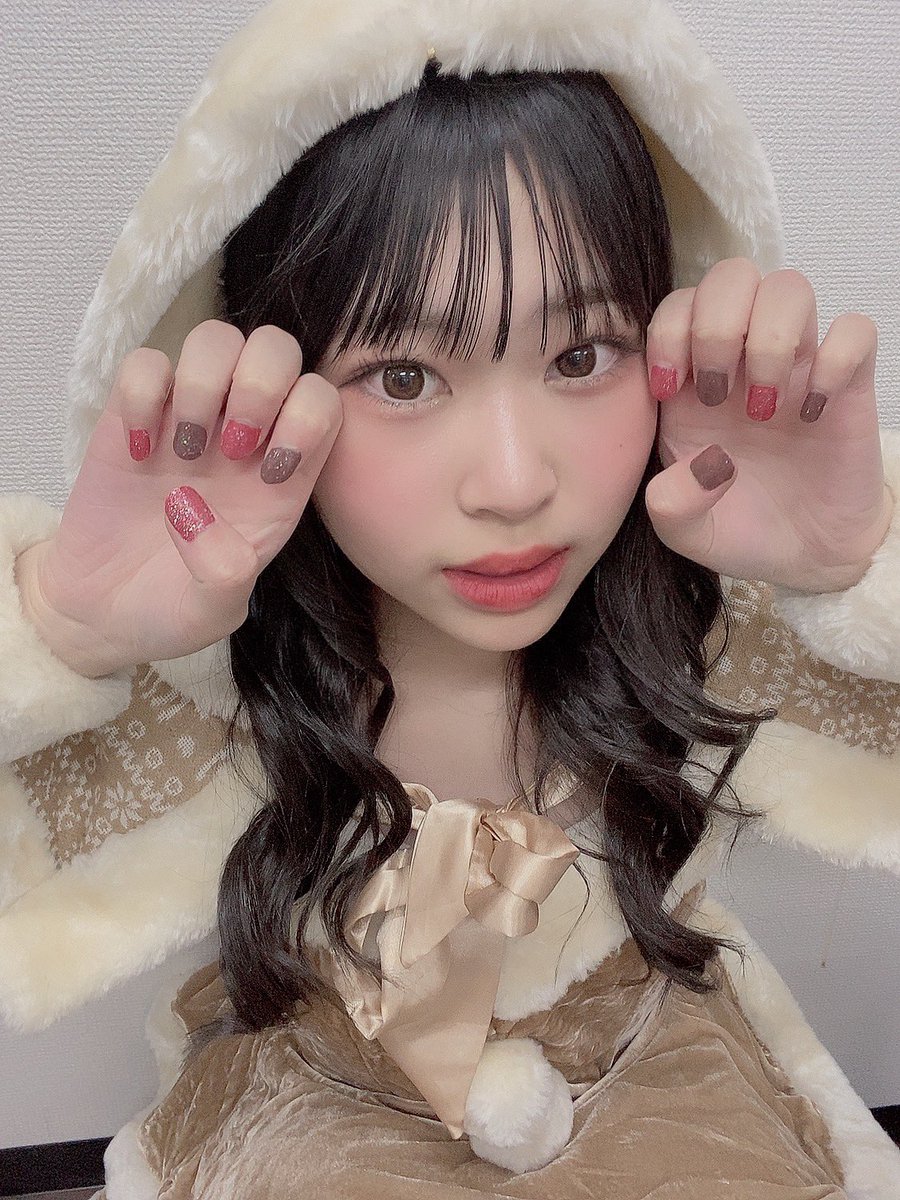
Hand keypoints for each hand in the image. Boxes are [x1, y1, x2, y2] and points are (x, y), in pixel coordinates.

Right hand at [25, 320, 341, 674]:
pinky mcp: (132, 415)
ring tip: (182, 449)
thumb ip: (224, 575)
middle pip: (278, 348)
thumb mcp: (212, 611)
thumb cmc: (172, 608)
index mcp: (284, 476)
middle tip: (230, 447)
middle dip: (260, 384)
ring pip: (215, 339)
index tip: (271, 471)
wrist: (101, 611)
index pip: (323, 402)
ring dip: (203, 383)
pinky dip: (140, 393)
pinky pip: (145, 361)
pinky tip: (136, 449)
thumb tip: (200, 518)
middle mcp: (245, 435)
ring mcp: (188, 418)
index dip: (308, 418)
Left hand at [642, 259, 892, 592]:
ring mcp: (796, 365)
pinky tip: (814, 411)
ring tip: (764, 407)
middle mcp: (742, 359)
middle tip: (717, 394)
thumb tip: (704, 465)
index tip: (667, 389)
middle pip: (731, 275)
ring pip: (790, 287)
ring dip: (770, 338)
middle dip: (716, 323)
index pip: (676, 305)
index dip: (666, 331)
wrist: (802, 554)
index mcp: (691, 378)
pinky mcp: (847, 383)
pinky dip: (836, 360)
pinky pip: (856, 331)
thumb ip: (670, 506)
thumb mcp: (686, 531)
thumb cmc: (738, 525)